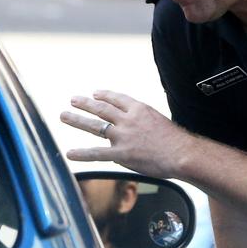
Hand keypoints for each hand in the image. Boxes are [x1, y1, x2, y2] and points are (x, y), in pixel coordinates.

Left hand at [60, 90, 188, 178]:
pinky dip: (82, 154)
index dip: (104, 95)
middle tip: (73, 100)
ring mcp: (123, 136)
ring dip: (77, 119)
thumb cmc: (176, 142)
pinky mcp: (121, 153)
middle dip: (85, 103)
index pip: (117, 98)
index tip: (95, 93)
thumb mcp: (159, 122)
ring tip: (64, 115)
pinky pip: (97, 153)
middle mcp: (128, 120)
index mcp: (139, 109)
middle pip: (102, 108)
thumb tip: (134, 131)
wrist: (182, 154)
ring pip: (95, 125)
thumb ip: (144, 123)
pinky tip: (70, 153)